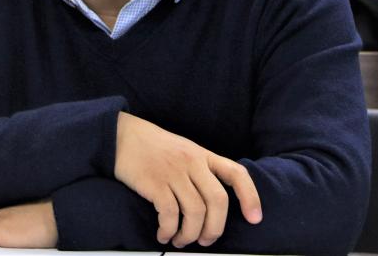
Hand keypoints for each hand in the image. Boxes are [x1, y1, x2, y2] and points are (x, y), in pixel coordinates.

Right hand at [114, 112, 261, 247]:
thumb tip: (213, 204)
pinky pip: (169, 214)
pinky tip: (164, 235)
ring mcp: (173, 172)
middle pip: (218, 200)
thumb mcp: (184, 151)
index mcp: (203, 154)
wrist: (122, 135)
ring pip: (195, 212)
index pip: (236, 173)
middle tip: (206, 242)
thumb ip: (200, 170)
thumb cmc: (153, 147)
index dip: (250, 196)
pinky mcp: (154, 182)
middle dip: (215, 228)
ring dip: (190, 235)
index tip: (255, 218)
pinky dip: (169, 231)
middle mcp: (192, 162)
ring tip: (180, 241)